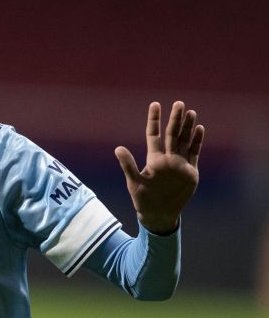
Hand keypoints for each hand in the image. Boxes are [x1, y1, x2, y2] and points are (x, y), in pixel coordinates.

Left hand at [114, 101, 204, 234]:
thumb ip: (128, 165)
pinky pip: (194, 153)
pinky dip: (197, 141)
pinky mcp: (190, 171)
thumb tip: (118, 148)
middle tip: (178, 103)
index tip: (155, 104)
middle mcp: (167, 158)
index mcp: (153, 158)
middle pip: (172, 134)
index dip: (154, 120)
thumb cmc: (142, 199)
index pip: (153, 134)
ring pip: (185, 141)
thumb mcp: (134, 182)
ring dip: (188, 127)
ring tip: (191, 112)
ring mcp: (180, 163)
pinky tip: (200, 129)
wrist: (159, 214)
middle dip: (175, 119)